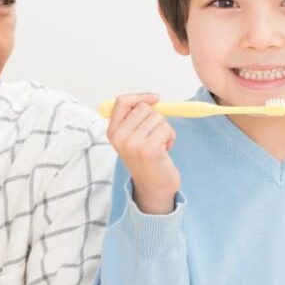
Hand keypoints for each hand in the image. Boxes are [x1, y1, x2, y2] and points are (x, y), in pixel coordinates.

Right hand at [106, 93, 179, 214]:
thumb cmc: (146, 160)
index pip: (122, 101)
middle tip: (154, 135)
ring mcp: (133, 143)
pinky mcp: (149, 149)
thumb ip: (135, 118)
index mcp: (113, 132)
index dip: (140, 97)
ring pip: (158, 118)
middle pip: (144, 108)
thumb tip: (153, 99)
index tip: (155, 99)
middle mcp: (120, 137)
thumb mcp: (132, 137)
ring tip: (160, 144)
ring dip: (165, 129)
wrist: (153, 187)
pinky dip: (171, 137)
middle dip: (156, 118)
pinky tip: (166, 149)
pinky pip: (166, 128)